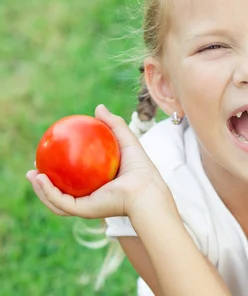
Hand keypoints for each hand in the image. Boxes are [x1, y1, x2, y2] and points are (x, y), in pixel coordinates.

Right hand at [26, 105, 169, 218]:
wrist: (145, 187)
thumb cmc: (141, 167)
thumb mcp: (126, 140)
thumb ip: (113, 124)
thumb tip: (98, 107)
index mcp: (99, 185)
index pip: (74, 179)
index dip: (59, 170)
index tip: (48, 156)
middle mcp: (91, 197)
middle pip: (61, 192)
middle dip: (43, 184)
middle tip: (34, 168)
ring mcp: (86, 206)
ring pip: (55, 201)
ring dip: (40, 190)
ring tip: (31, 174)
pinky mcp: (83, 210)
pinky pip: (60, 202)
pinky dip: (47, 192)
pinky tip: (40, 178)